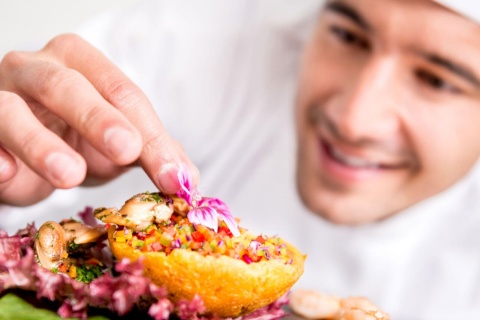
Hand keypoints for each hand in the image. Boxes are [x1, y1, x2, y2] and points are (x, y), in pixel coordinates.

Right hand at [0, 34, 198, 205]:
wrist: (24, 154)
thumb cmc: (73, 138)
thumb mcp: (118, 143)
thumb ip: (152, 152)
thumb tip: (187, 179)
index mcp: (82, 64)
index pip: (122, 94)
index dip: (151, 136)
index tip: (175, 177)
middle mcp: (37, 69)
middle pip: (69, 86)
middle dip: (100, 118)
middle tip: (127, 150)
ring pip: (12, 110)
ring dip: (41, 143)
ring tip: (71, 174)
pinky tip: (7, 171)